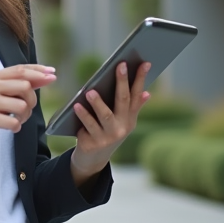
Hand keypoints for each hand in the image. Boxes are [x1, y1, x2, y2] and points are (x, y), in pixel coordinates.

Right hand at [0, 64, 55, 166]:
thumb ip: (15, 85)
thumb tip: (44, 77)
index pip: (20, 69)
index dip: (38, 71)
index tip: (52, 74)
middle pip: (25, 86)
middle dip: (32, 101)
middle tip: (23, 111)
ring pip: (23, 105)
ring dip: (24, 117)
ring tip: (14, 120)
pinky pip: (14, 122)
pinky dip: (16, 127)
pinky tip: (8, 128)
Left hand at [70, 61, 150, 179]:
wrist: (93, 159)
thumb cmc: (106, 133)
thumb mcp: (120, 122)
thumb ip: (132, 108)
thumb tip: (147, 94)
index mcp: (130, 118)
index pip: (137, 95)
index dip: (141, 79)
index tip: (145, 63)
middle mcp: (122, 127)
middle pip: (124, 101)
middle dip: (123, 82)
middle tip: (121, 65)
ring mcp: (109, 136)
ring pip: (105, 116)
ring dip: (98, 103)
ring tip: (90, 91)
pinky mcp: (94, 143)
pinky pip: (88, 126)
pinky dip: (83, 115)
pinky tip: (76, 106)